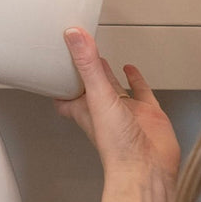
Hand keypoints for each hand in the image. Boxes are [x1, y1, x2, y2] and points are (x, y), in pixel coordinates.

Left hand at [56, 28, 179, 201]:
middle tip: (74, 52)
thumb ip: (87, 65)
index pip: (65, 95)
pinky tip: (130, 68)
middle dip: (81, 71)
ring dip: (106, 73)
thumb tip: (73, 35)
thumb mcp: (98, 97)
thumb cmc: (117, 145)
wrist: (148, 167)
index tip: (52, 63)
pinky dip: (135, 79)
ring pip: (113, 87)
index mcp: (85, 110)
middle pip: (88, 87)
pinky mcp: (147, 112)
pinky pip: (140, 91)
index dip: (58, 80)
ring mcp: (126, 111)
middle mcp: (104, 110)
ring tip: (98, 56)